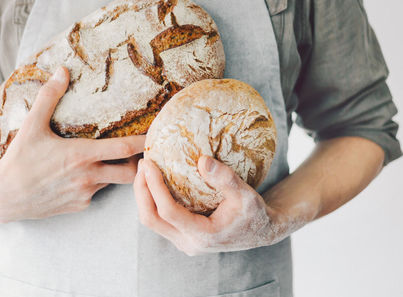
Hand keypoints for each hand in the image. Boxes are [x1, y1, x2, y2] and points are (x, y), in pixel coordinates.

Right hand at [0, 67, 144, 222]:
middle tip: (140, 149)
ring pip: (112, 183)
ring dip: (115, 171)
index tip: (157, 131)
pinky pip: (95, 193)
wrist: (2, 197)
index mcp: (81, 156)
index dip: (144, 140)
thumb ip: (49, 97)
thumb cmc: (17, 161)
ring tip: (112, 158)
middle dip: (139, 162)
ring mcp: (84, 195)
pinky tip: (84, 173)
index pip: (125, 149)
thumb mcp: (31, 126)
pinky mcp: (78, 207)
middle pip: (131, 173)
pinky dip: (96, 183)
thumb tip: (62, 70)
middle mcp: (88, 178)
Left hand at [133, 156, 298, 255]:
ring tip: (145, 170)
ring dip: (144, 195)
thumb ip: (225, 178)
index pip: (168, 212)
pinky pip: (158, 219)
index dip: (154, 187)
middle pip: (150, 219)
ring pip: (151, 221)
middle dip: (141, 190)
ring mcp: (183, 242)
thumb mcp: (247, 195)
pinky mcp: (181, 236)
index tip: (149, 164)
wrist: (262, 232)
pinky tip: (154, 180)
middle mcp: (189, 243)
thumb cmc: (256, 213)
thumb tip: (202, 160)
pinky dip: (152, 200)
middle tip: (142, 164)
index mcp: (203, 236)